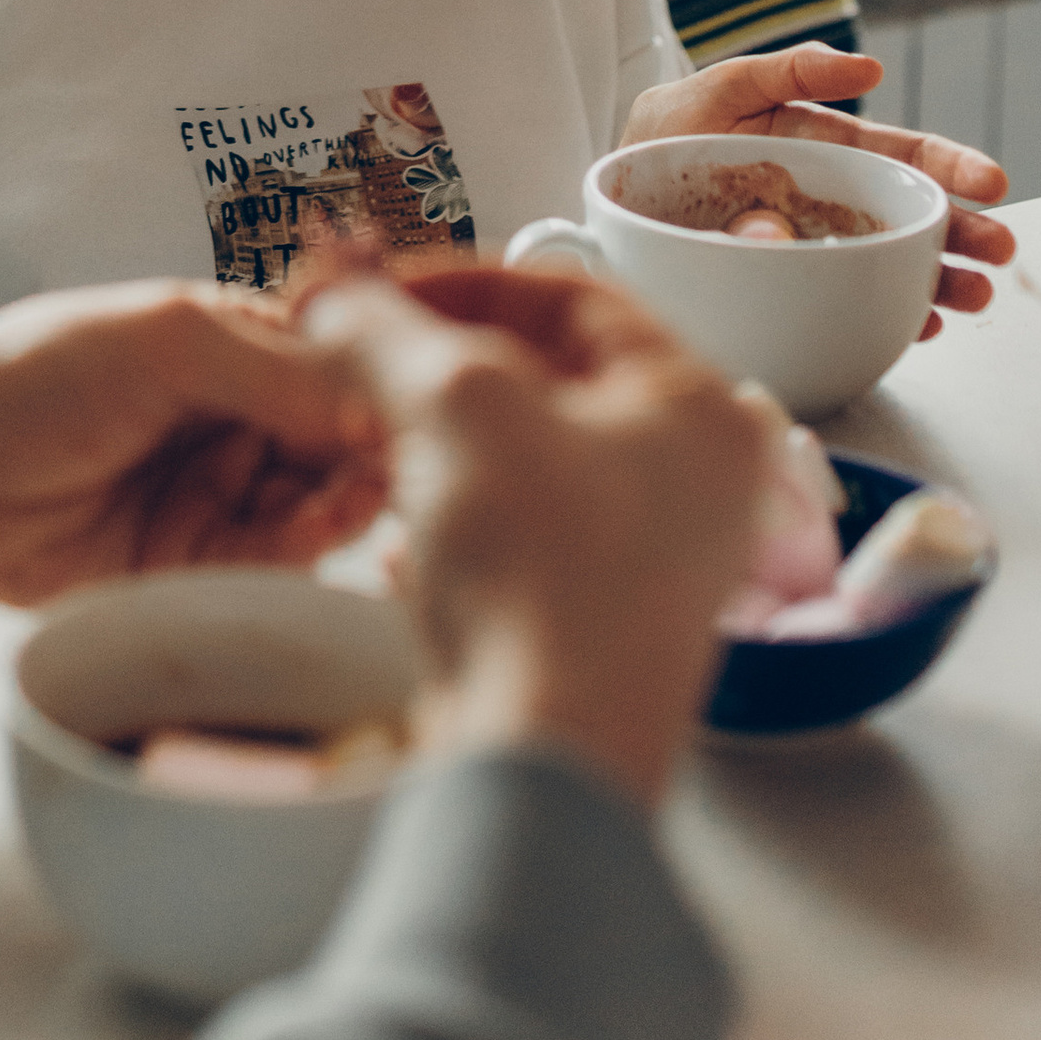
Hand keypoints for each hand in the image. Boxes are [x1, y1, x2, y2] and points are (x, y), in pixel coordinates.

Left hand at [0, 282, 387, 634]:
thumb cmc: (32, 378)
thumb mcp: (166, 342)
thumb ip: (276, 368)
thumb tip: (379, 401)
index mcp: (232, 342)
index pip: (335, 361)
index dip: (378, 381)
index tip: (417, 401)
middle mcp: (234, 416)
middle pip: (340, 439)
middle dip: (368, 452)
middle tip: (388, 467)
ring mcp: (216, 493)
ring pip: (318, 504)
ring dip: (340, 504)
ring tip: (344, 501)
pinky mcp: (195, 567)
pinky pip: (272, 564)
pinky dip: (299, 553)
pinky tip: (309, 538)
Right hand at [300, 259, 761, 806]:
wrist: (540, 759)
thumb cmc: (540, 580)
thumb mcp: (454, 404)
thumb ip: (390, 329)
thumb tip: (342, 301)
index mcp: (699, 407)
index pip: (572, 296)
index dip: (461, 280)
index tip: (381, 292)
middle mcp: (696, 481)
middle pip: (548, 377)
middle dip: (442, 367)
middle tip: (367, 363)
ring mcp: (654, 559)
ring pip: (526, 458)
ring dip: (440, 444)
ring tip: (377, 446)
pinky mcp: (598, 622)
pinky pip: (518, 536)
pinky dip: (454, 521)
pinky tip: (407, 546)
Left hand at [619, 41, 1014, 334]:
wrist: (609, 200)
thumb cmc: (666, 134)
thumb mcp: (718, 88)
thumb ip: (783, 71)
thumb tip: (866, 69)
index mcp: (818, 149)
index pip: (894, 154)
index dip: (946, 165)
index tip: (992, 183)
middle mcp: (825, 202)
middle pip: (906, 215)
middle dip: (961, 231)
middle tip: (1002, 249)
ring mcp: (812, 250)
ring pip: (889, 264)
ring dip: (938, 279)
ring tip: (975, 297)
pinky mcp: (787, 289)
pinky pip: (846, 304)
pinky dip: (885, 314)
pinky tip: (920, 326)